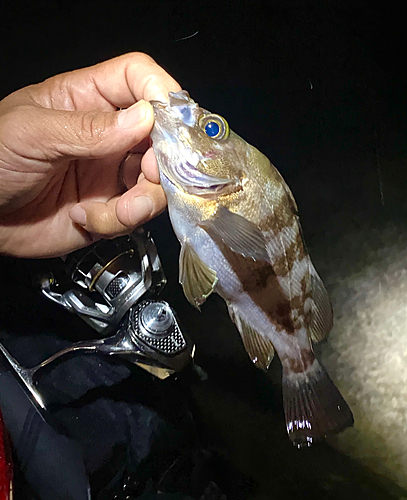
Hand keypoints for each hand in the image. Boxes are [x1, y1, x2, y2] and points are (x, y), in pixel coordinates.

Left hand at [0, 53, 180, 257]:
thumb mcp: (30, 133)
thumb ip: (86, 127)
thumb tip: (143, 118)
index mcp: (86, 100)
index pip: (137, 79)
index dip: (160, 91)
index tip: (169, 120)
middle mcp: (107, 136)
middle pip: (161, 135)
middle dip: (162, 159)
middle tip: (150, 175)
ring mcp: (111, 172)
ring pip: (157, 180)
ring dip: (145, 199)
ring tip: (118, 210)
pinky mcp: (111, 207)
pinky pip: (137, 214)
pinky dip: (119, 221)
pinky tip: (86, 217)